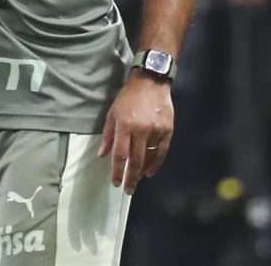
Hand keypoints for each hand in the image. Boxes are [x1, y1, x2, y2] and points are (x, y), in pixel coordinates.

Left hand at [98, 70, 173, 194]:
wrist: (150, 82)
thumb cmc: (128, 97)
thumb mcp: (112, 113)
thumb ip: (108, 135)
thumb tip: (102, 155)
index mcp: (124, 125)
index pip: (120, 154)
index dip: (117, 171)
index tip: (115, 183)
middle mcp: (141, 130)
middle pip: (135, 160)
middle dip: (131, 178)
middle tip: (128, 190)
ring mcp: (156, 130)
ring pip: (149, 158)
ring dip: (142, 172)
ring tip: (137, 181)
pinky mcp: (168, 130)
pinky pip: (162, 152)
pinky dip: (156, 164)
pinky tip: (150, 172)